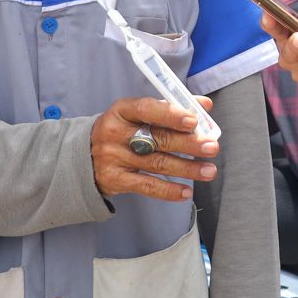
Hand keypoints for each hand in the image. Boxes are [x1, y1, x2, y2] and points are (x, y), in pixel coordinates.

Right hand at [91, 96, 217, 201]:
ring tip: (209, 171)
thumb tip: (205, 105)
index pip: (147, 109)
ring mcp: (114, 158)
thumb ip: (171, 107)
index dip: (171, 114)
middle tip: (212, 146)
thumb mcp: (138, 114)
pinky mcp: (115, 180)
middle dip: (188, 143)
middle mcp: (115, 133)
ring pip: (157, 163)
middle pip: (157, 138)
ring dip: (187, 168)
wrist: (85, 155)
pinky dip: (168, 190)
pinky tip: (186, 192)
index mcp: (122, 110)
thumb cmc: (122, 130)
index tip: (193, 120)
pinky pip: (146, 186)